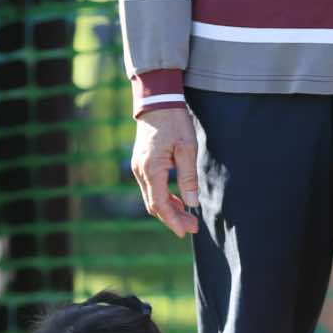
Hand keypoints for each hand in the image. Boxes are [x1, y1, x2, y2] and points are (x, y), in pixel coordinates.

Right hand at [131, 106, 199, 237]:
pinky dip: (164, 198)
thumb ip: (188, 178)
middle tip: (193, 227)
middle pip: (154, 205)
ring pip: (151, 198)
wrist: (157, 100)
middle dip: (173, 219)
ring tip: (188, 217)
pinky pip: (151, 188)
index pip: (160, 205)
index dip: (173, 221)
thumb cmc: (174, 121)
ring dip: (169, 209)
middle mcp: (140, 171)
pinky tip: (178, 201)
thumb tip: (191, 204)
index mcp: (151, 169)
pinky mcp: (141, 163)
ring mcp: (138, 168)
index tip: (186, 232)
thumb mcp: (187, 148)